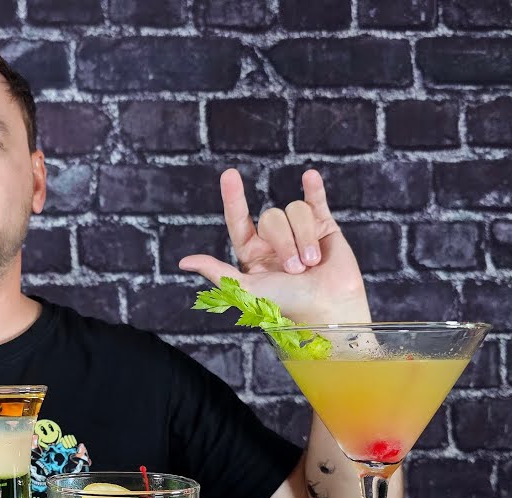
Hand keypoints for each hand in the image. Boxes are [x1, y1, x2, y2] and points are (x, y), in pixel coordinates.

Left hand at [179, 168, 370, 324]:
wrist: (327, 309)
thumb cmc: (286, 305)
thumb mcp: (246, 290)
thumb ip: (217, 272)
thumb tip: (183, 262)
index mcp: (252, 253)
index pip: (238, 220)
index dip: (233, 197)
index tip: (229, 175)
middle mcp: (274, 240)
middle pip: (272, 217)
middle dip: (285, 242)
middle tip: (296, 270)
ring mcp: (299, 231)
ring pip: (295, 211)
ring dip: (304, 238)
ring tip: (312, 263)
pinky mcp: (324, 227)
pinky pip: (315, 201)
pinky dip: (314, 188)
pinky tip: (309, 176)